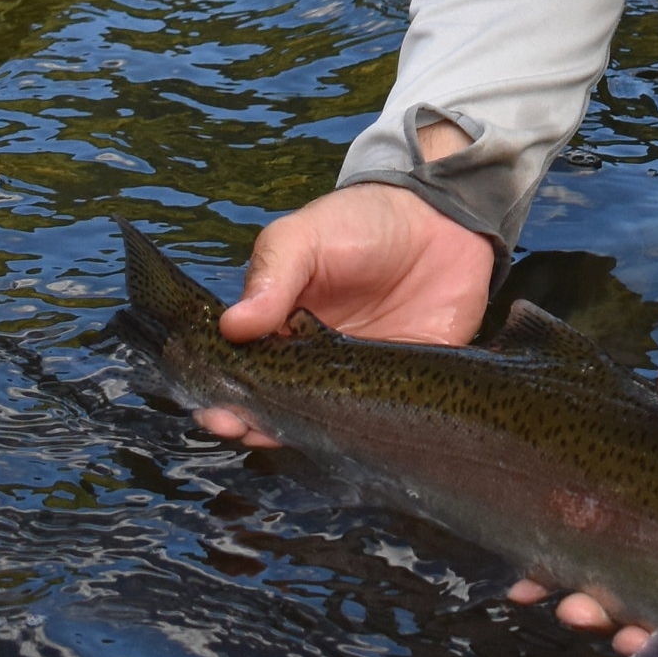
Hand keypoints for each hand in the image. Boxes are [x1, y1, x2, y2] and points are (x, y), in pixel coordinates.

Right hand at [191, 176, 493, 451]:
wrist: (440, 218)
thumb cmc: (360, 222)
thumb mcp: (305, 236)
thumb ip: (272, 277)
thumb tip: (232, 327)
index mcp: (280, 327)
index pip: (242, 370)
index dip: (225, 394)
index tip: (217, 410)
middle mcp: (313, 362)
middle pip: (277, 406)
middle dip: (255, 423)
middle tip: (245, 428)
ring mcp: (357, 380)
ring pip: (324, 423)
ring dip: (305, 435)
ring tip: (287, 436)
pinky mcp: (404, 387)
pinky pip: (381, 420)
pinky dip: (366, 434)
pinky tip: (352, 439)